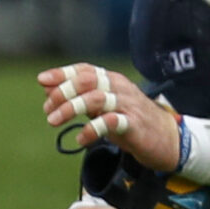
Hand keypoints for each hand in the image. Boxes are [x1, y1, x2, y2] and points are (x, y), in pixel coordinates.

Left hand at [39, 62, 179, 172]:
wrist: (168, 139)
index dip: (63, 73)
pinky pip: (110, 122)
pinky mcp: (134, 125)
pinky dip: (91, 129)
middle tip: (47, 109)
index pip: (85, 69)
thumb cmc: (130, 121)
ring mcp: (128, 105)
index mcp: (112, 80)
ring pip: (96, 98)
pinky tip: (79, 138)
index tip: (41, 80)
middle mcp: (119, 88)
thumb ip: (78, 97)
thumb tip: (47, 89)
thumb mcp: (102, 108)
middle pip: (88, 81)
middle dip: (63, 92)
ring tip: (52, 121)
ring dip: (71, 108)